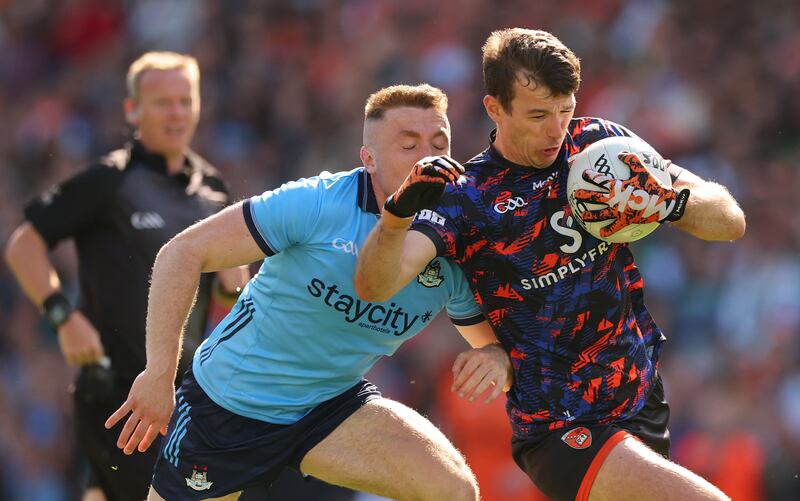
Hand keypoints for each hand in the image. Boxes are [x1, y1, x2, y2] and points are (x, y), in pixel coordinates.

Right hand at [57, 312, 104, 365]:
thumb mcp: (93, 335)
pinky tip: (71, 353)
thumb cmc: (82, 328)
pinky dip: (71, 359)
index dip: (96, 357)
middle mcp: (86, 349)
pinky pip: (71, 362)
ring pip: (80, 362)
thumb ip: (96, 346)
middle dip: (88, 358)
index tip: (93, 355)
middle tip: (83, 353)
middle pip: (90, 361)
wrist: (68, 321)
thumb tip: (100, 359)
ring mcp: (77, 351)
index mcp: (94, 344)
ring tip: (76, 351)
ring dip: (79, 359)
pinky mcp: (67, 352)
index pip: (98, 357)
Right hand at [104, 369, 174, 454]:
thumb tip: (163, 433)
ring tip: (119, 445)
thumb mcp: (169, 406)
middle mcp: (150, 415)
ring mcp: (141, 408)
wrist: (160, 374)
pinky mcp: (133, 400)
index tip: (140, 449)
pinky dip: (114, 418)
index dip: (145, 443)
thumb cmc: (165, 391)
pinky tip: (107, 425)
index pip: (152, 434)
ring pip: (130, 425)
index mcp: (161, 417)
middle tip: (127, 452)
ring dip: (124, 436)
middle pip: (139, 433)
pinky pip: (122, 411)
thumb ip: (165, 420)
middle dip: (133, 444)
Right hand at [384, 156, 463, 217]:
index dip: (454, 164)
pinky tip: (442, 182)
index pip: (443, 159)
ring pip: (433, 166)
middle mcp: (424, 164)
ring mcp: (418, 171)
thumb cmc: (424, 195)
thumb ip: (445, 180)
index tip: (462, 171)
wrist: (407, 205)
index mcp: (430, 164)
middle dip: (450, 168)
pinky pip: (425, 178)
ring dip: (444, 172)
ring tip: (452, 179)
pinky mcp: (414, 180)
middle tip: (457, 177)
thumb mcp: (438, 187)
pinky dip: (434, 179)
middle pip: (439, 161)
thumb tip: (453, 176)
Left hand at [451, 343, 512, 403]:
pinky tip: (485, 402)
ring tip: (470, 399)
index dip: (459, 381)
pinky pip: (498, 388)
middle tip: (460, 396)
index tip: (454, 389)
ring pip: (485, 383)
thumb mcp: (466, 356)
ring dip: (476, 393)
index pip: (466, 371)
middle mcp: (488, 361)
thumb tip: (455, 380)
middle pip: (476, 378)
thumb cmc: (477, 357)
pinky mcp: (503, 376)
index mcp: (477, 356)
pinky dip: (492, 396)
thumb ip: (458, 365)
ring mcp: (496, 369)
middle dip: (466, 388)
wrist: (498, 353)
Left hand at [573, 151, 688, 237]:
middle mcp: (615, 199)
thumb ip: (631, 159)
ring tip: (582, 216)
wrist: (664, 202)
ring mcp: (618, 212)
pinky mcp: (625, 221)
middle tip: (575, 195)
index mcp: (617, 186)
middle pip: (594, 197)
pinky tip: (601, 233)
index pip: (599, 180)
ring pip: (600, 214)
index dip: (590, 176)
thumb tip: (620, 153)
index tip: (584, 174)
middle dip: (583, 196)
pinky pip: (614, 228)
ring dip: (589, 215)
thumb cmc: (653, 184)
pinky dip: (607, 231)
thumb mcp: (643, 169)